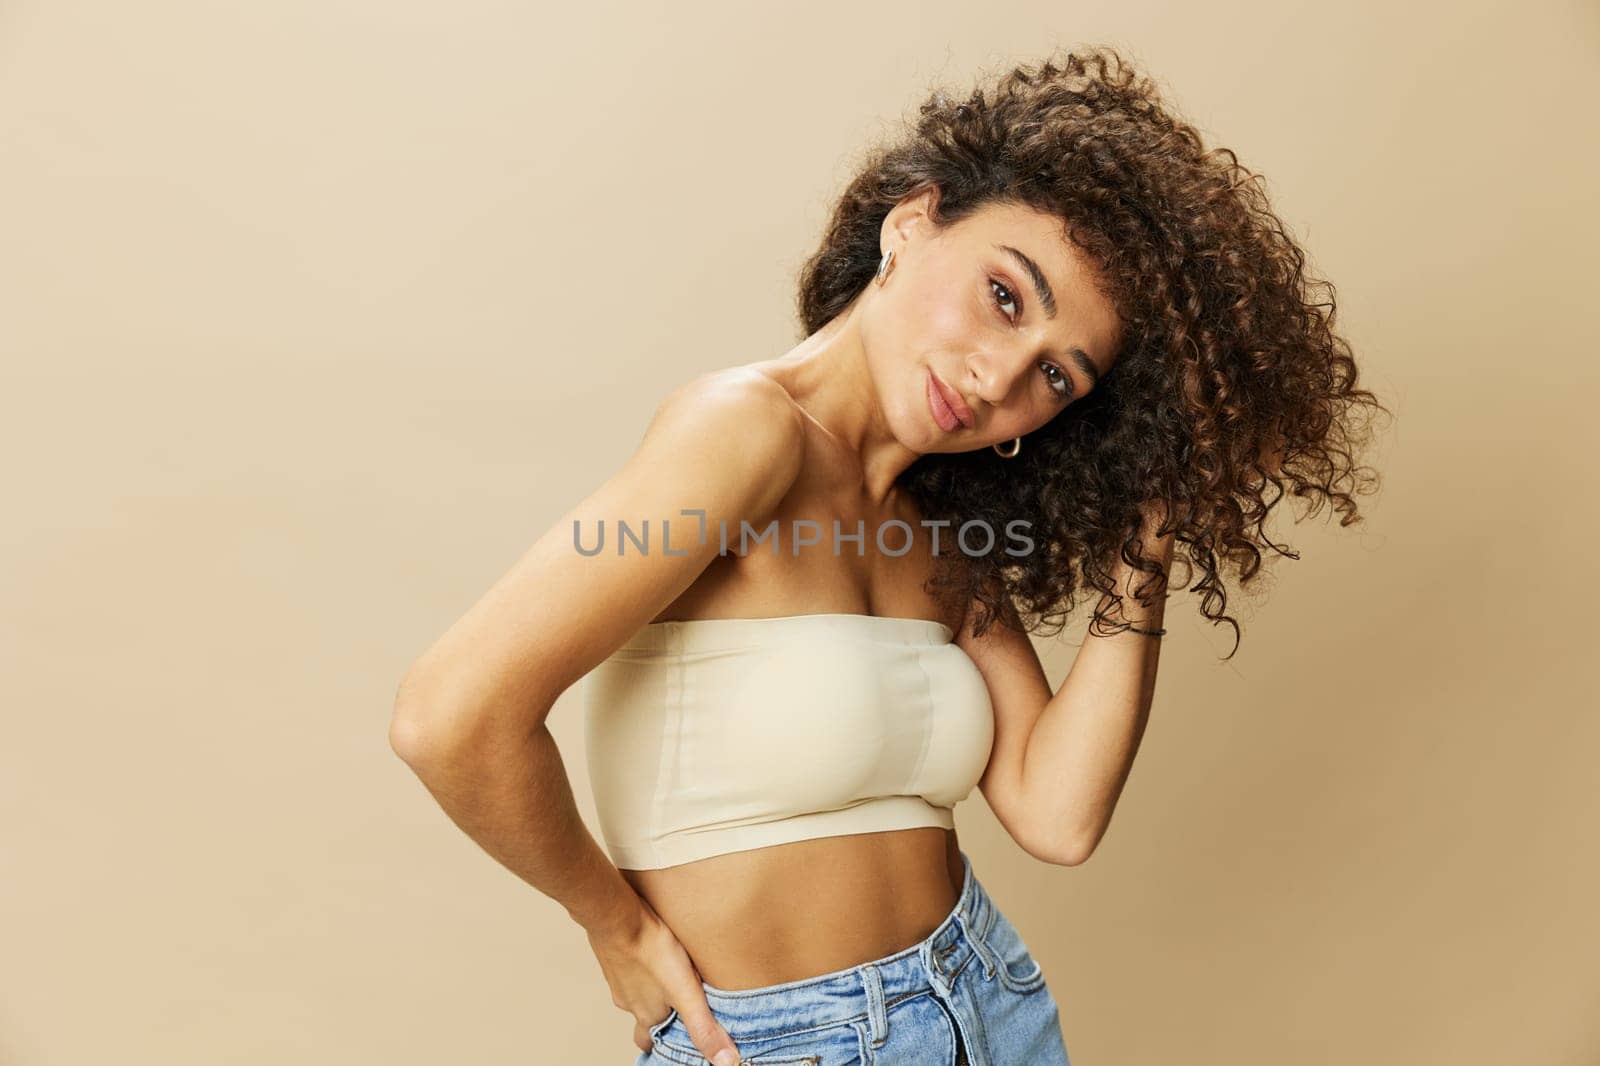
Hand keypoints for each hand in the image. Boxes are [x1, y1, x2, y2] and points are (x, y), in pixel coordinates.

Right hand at [587, 895, 742, 1065]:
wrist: (617, 915)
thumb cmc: (651, 951)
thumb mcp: (686, 992)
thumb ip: (705, 1027)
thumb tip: (726, 1062)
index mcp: (646, 1015)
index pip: (649, 1042)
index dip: (663, 1043)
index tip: (675, 1040)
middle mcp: (629, 1002)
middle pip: (643, 1017)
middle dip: (659, 1016)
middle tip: (676, 1008)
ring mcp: (618, 978)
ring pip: (636, 991)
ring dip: (652, 989)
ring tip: (671, 977)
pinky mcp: (614, 955)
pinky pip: (629, 967)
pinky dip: (641, 966)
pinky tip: (654, 952)